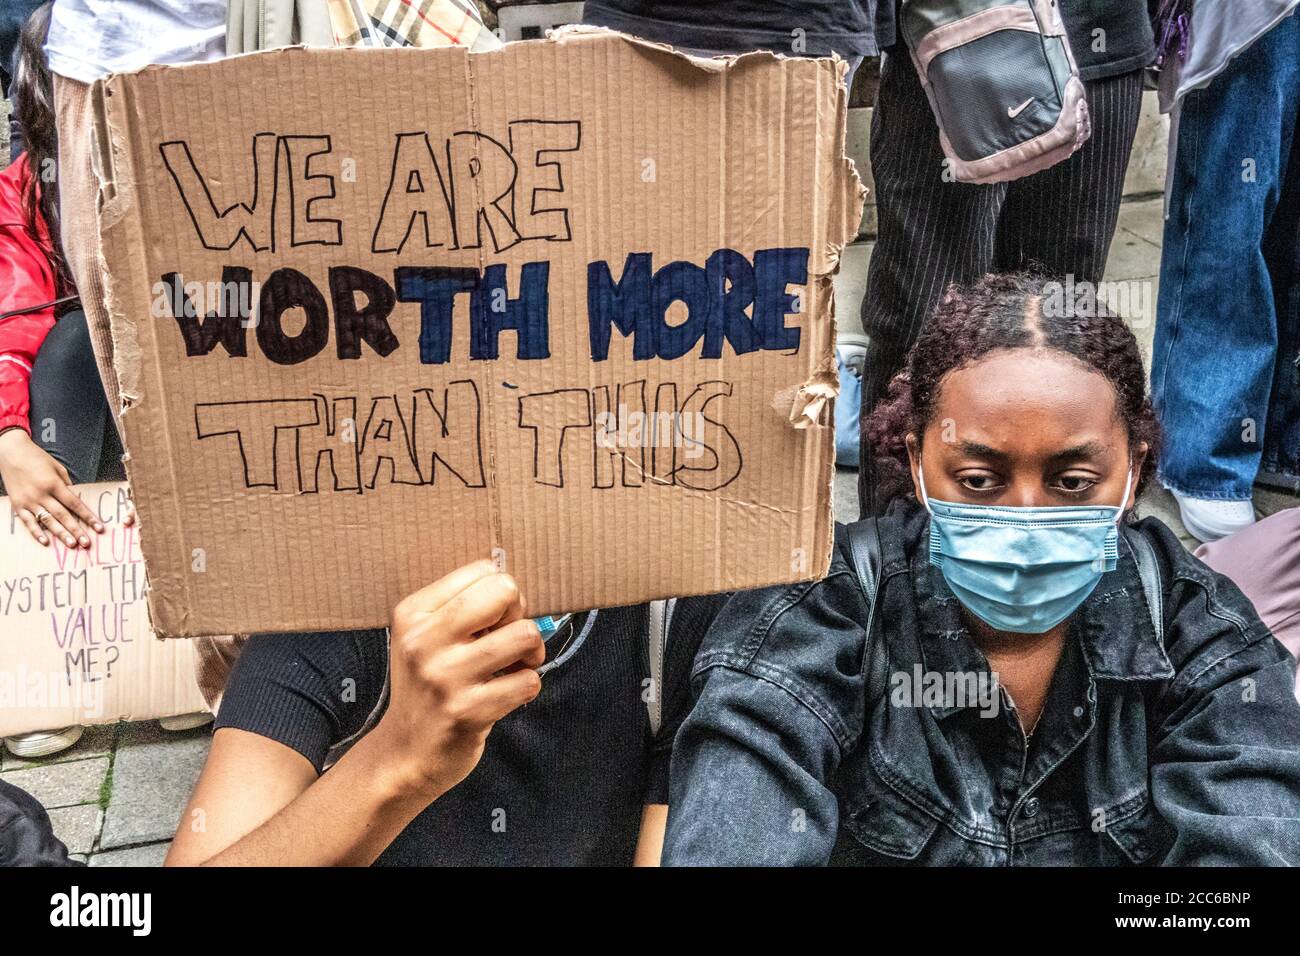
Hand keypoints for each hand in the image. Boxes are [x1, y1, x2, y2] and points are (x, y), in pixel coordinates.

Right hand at [0, 428, 99, 547]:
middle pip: (63, 515)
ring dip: (60, 534)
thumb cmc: (37, 458)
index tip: (98, 528)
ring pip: (47, 521)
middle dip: (76, 530)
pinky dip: (36, 532)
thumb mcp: (57, 467)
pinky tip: (46, 541)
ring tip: (72, 544)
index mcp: (54, 484)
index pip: (75, 504)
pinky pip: (27, 521)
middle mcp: (41, 494)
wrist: (10, 452)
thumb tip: (76, 499)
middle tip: (87, 543)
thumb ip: (67, 484)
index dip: (88, 517)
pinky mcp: (17, 505)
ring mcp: (28, 501)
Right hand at [370, 560, 544, 799]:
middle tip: (508, 640)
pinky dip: (527, 686)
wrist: (406, 752)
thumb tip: (516, 589)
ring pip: (525, 635)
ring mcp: (445, 677)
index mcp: (413, 613)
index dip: (501, 595)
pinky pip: (528, 681)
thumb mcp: (426, 637)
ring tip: (514, 668)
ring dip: (532, 654)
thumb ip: (464, 608)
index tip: (492, 621)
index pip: (483, 571)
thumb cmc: (428, 685)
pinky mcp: (468, 711)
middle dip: (519, 615)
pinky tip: (506, 694)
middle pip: (504, 592)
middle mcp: (424, 641)